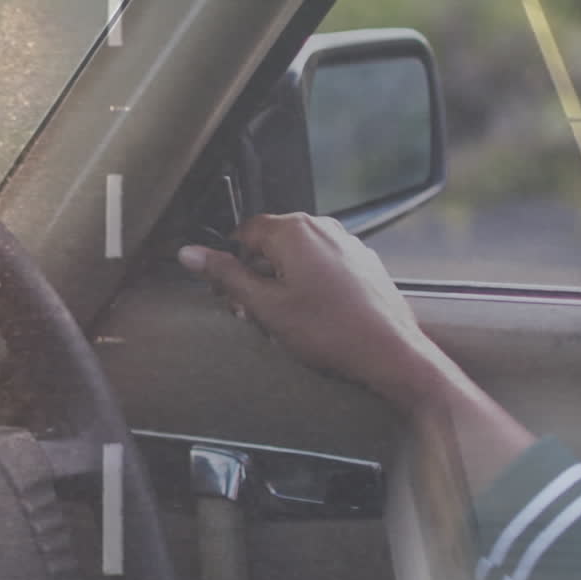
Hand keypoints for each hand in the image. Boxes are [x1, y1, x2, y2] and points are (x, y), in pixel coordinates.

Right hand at [178, 213, 452, 409]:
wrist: (390, 351)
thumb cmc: (331, 331)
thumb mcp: (266, 307)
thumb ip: (226, 276)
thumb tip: (191, 254)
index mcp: (293, 232)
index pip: (242, 233)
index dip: (227, 263)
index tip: (225, 290)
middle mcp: (321, 227)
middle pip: (270, 243)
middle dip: (255, 275)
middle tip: (251, 312)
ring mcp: (345, 242)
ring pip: (296, 255)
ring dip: (281, 282)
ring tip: (282, 320)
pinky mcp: (361, 261)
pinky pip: (322, 264)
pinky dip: (308, 284)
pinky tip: (312, 316)